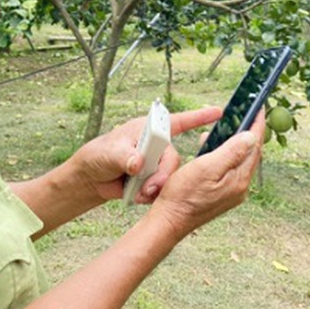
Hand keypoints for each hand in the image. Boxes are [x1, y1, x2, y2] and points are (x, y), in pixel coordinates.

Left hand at [69, 106, 222, 203]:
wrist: (91, 179)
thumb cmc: (98, 155)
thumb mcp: (110, 153)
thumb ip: (125, 157)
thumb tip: (138, 163)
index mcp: (150, 130)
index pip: (179, 121)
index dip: (200, 116)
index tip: (219, 112)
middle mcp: (156, 145)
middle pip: (173, 158)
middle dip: (164, 174)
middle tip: (150, 187)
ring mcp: (155, 163)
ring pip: (169, 176)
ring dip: (156, 187)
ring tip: (140, 192)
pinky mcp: (152, 180)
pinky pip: (161, 189)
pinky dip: (151, 195)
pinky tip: (139, 196)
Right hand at [149, 111, 265, 239]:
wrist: (169, 222)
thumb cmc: (183, 196)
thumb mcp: (206, 168)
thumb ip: (231, 152)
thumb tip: (251, 136)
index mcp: (239, 179)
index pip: (255, 146)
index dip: (257, 124)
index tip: (260, 107)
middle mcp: (240, 187)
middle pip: (250, 153)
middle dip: (248, 131)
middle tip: (245, 113)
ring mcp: (232, 192)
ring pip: (240, 160)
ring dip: (234, 142)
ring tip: (225, 127)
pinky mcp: (222, 194)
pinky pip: (230, 168)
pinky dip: (225, 153)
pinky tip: (211, 148)